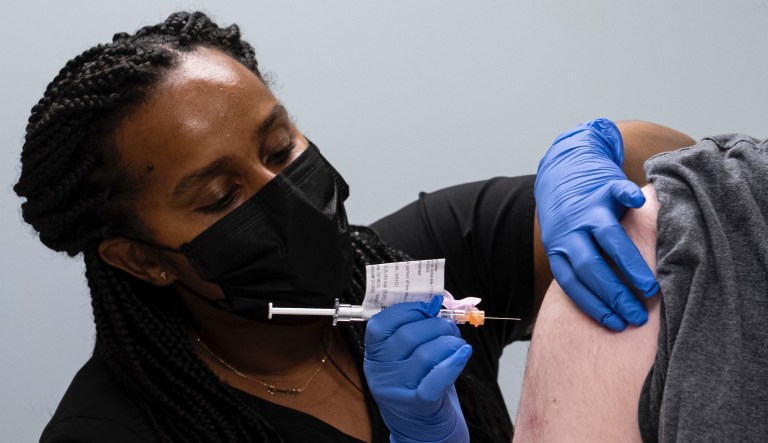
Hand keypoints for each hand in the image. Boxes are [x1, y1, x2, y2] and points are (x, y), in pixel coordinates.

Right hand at [364, 296, 470, 442]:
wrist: (422, 432)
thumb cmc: (418, 385)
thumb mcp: (407, 358)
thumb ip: (415, 329)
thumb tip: (437, 299)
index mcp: (374, 356)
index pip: (381, 323)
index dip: (408, 308)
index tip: (429, 304)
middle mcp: (381, 373)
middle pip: (408, 335)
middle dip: (436, 324)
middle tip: (449, 326)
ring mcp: (398, 390)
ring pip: (426, 353)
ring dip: (449, 341)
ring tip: (457, 343)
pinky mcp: (419, 405)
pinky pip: (437, 377)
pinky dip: (454, 361)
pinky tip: (463, 354)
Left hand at [535, 118, 658, 330]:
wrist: (565, 169)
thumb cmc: (574, 218)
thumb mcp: (567, 242)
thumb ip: (583, 267)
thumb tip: (610, 308)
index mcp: (559, 248)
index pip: (572, 283)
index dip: (593, 305)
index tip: (615, 324)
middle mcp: (569, 230)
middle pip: (590, 267)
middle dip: (613, 294)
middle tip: (637, 315)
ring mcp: (587, 208)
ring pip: (607, 237)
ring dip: (628, 263)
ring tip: (648, 287)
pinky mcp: (604, 185)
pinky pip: (618, 191)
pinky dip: (628, 196)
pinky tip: (641, 206)